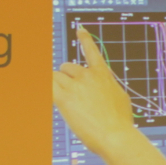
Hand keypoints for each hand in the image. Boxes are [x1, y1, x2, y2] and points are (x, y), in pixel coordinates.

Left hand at [53, 26, 138, 157]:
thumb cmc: (120, 123)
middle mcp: (87, 75)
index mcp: (102, 74)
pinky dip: (45, 89)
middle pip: (66, 67)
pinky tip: (45, 93)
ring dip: (56, 87)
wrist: (116, 135)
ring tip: (67, 104)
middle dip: (65, 79)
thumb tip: (105, 82)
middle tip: (71, 95)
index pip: (91, 51)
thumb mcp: (121, 98)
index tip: (80, 29)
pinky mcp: (64, 98)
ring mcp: (75, 85)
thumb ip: (109, 86)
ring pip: (55, 77)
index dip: (85, 39)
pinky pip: (47, 87)